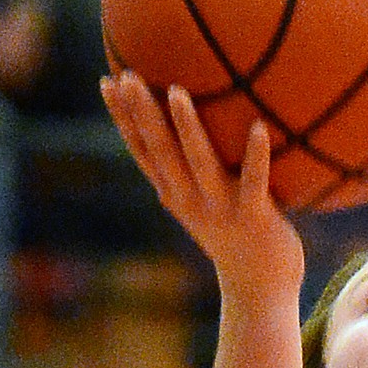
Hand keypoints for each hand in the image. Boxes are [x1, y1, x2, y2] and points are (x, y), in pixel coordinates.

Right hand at [100, 71, 303, 301]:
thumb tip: (181, 146)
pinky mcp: (253, 219)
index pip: (142, 151)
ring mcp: (220, 210)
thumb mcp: (204, 207)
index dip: (123, 118)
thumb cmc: (237, 240)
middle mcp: (190, 201)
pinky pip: (254, 183)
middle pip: (159, 152)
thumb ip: (191, 178)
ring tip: (177, 92)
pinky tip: (259, 127)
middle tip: (129, 75)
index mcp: (175, 195)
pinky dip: (255, 156)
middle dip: (142, 113)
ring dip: (186, 128)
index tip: (107, 81)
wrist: (259, 292)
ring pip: (198, 164)